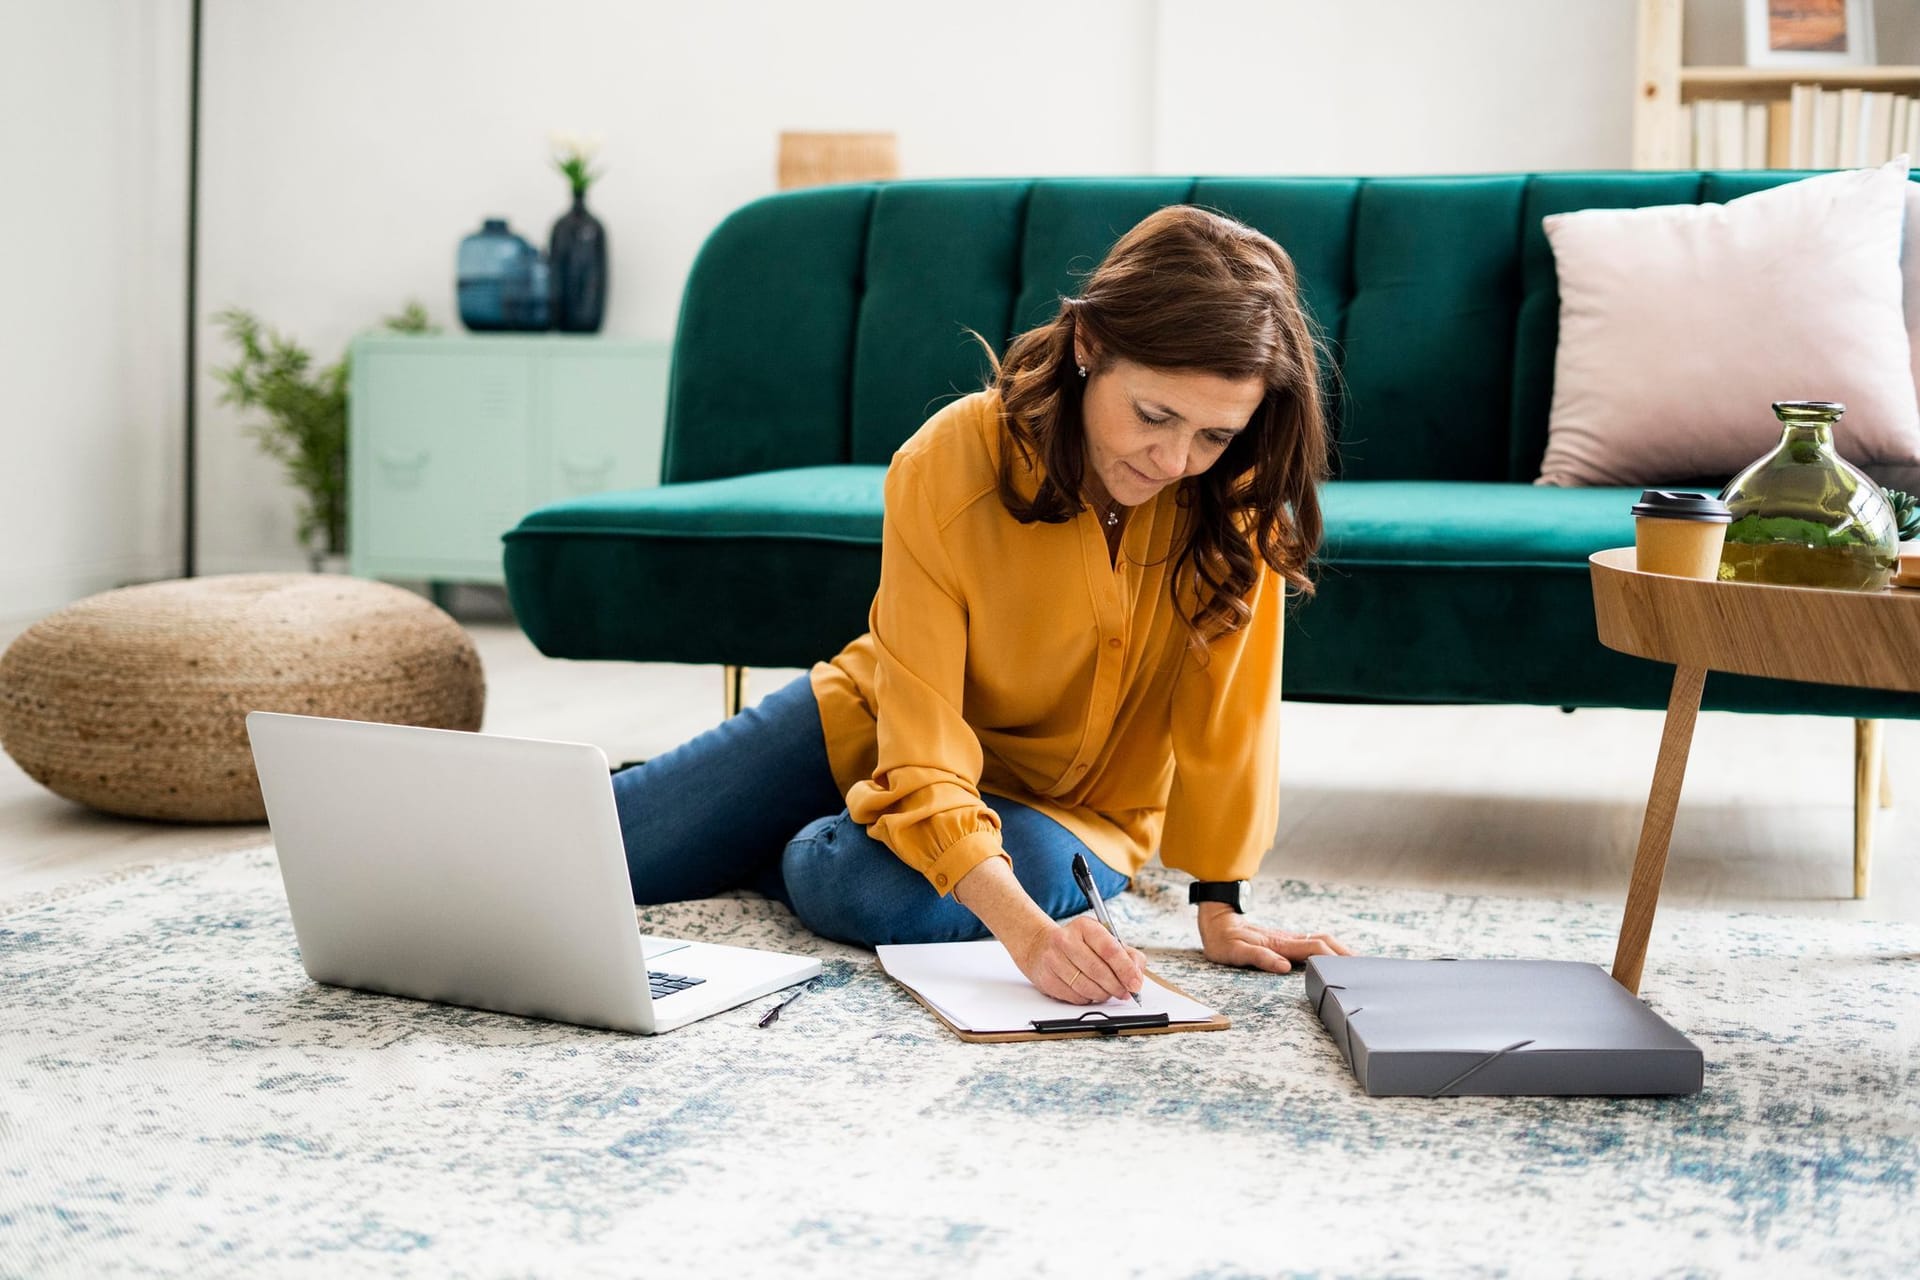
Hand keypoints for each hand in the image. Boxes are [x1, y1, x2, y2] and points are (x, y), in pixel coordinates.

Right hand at [1014, 915, 1146, 1004]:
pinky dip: (1087, 998)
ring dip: (1103, 994)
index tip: (1135, 984)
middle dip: (1116, 986)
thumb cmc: (1079, 944)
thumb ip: (1127, 954)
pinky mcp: (1046, 978)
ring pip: (1086, 987)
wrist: (1040, 946)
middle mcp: (1066, 940)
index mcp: (1085, 927)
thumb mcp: (1104, 939)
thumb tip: (1137, 976)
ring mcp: (1053, 959)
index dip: (1126, 969)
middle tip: (1125, 992)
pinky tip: (1088, 991)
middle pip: (1098, 971)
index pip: (1109, 949)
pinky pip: (1074, 997)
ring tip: (1107, 992)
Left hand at [1197, 903, 1352, 973]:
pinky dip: (1330, 949)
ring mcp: (1289, 938)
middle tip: (1365, 969)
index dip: (1334, 960)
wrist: (1217, 920)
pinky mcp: (1286, 940)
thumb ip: (1259, 957)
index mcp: (1280, 944)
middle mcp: (1288, 939)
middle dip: (1346, 955)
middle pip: (1325, 943)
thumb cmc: (1224, 940)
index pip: (1315, 950)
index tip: (1350, 971)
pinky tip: (1337, 957)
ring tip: (1358, 964)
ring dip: (1341, 951)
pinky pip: (1313, 943)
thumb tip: (1284, 967)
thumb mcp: (1235, 952)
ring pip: (1322, 941)